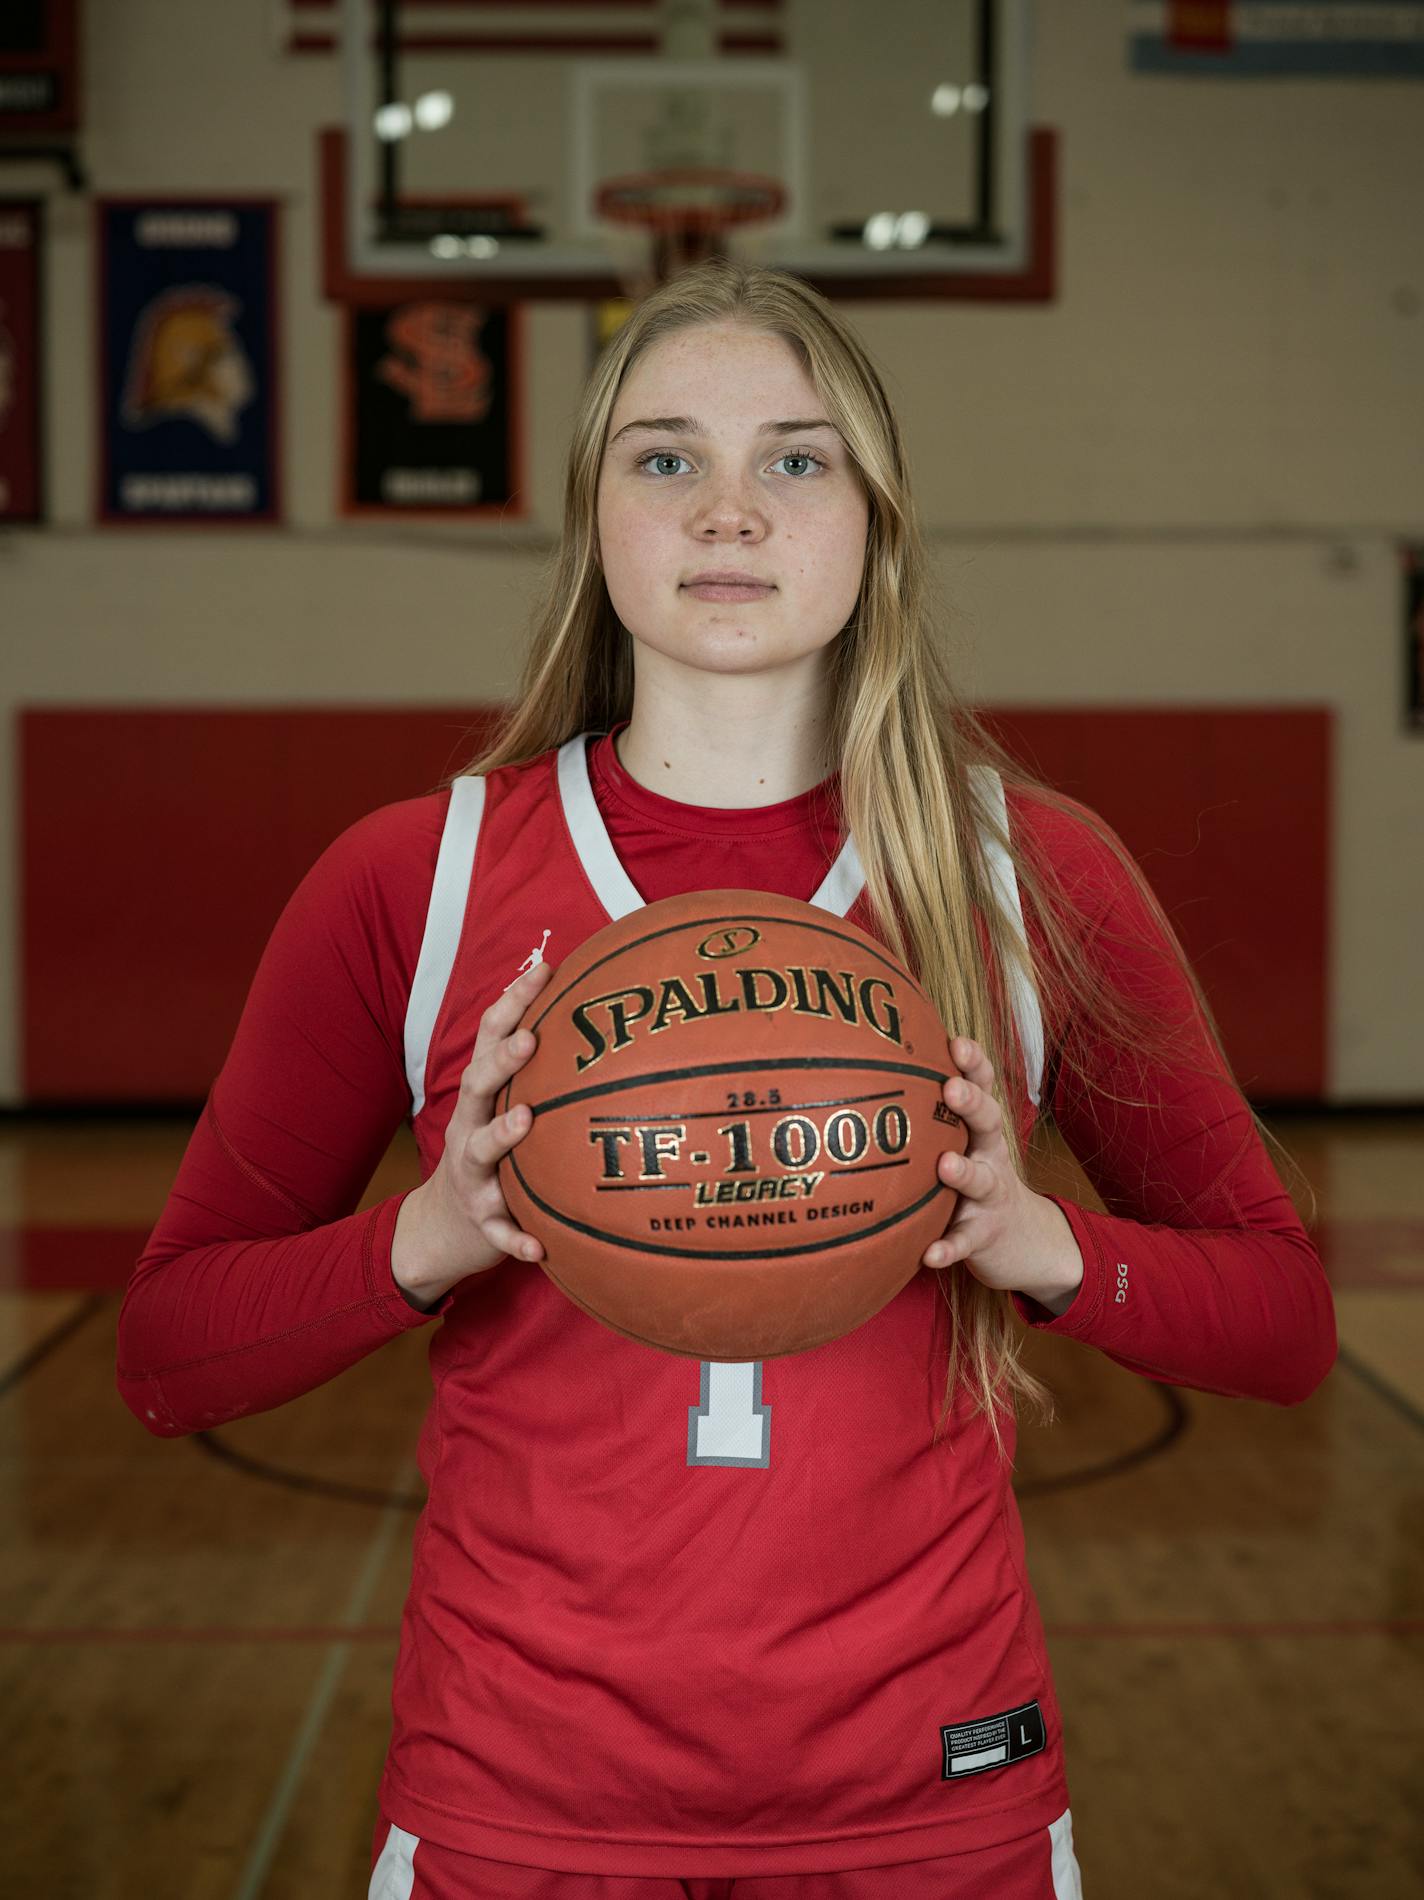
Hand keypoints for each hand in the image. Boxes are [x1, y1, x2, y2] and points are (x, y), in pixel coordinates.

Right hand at [391, 959, 551, 1305]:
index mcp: (480, 1097)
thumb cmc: (489, 1153)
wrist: (441, 1228)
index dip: (514, 1001)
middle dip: (501, 1060)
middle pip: (477, 1085)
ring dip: (500, 1134)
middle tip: (532, 1039)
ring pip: (479, 1150)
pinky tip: (537, 1247)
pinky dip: (514, 1238)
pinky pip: (498, 1230)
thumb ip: (533, 1071)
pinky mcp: (481, 1220)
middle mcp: (468, 1128)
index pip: (491, 1038)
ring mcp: (471, 1175)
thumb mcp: (501, 1108)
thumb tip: (592, 1014)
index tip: (546, 969)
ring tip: (526, 1120)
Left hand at [920, 1037, 1083, 1316]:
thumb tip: (876, 1068)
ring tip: (945, 1165)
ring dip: (964, 1173)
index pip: (983, 1088)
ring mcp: (990, 1198)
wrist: (1025, 1242)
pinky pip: (964, 1242)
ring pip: (981, 1181)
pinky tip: (930, 1254)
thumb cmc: (976, 1180)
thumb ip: (934, 1116)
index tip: (956, 1042)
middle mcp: (990, 1156)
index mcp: (982, 1130)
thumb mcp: (965, 1145)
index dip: (974, 1064)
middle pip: (988, 1123)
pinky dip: (949, 1247)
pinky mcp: (984, 1236)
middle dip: (972, 1103)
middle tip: (951, 1088)